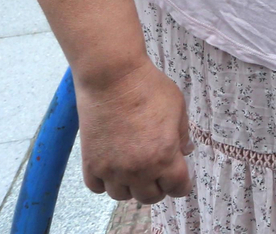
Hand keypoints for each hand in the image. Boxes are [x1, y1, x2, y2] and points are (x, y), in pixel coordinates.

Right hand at [74, 60, 192, 203]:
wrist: (112, 77)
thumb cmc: (149, 88)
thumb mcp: (178, 108)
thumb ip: (182, 134)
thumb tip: (185, 151)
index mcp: (164, 156)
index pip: (177, 188)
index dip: (181, 185)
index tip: (180, 180)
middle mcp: (138, 169)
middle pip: (150, 197)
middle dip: (157, 187)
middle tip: (158, 174)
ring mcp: (112, 169)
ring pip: (122, 196)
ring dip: (131, 186)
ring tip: (134, 170)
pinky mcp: (91, 163)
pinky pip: (97, 188)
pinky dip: (105, 183)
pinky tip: (112, 168)